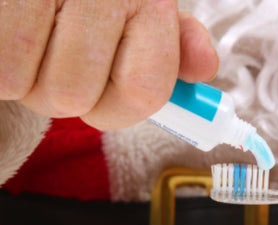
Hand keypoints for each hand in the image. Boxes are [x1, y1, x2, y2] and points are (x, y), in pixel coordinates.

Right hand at [0, 0, 218, 129]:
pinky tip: (12, 34)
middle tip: (58, 61)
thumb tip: (204, 67)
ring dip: (29, 81)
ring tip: (34, 45)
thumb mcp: (144, 6)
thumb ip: (174, 44)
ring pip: (35, 90)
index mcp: (147, 0)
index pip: (145, 92)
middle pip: (78, 98)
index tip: (105, 93)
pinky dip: (2, 67)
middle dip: (64, 93)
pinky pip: (1, 74)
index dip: (120, 107)